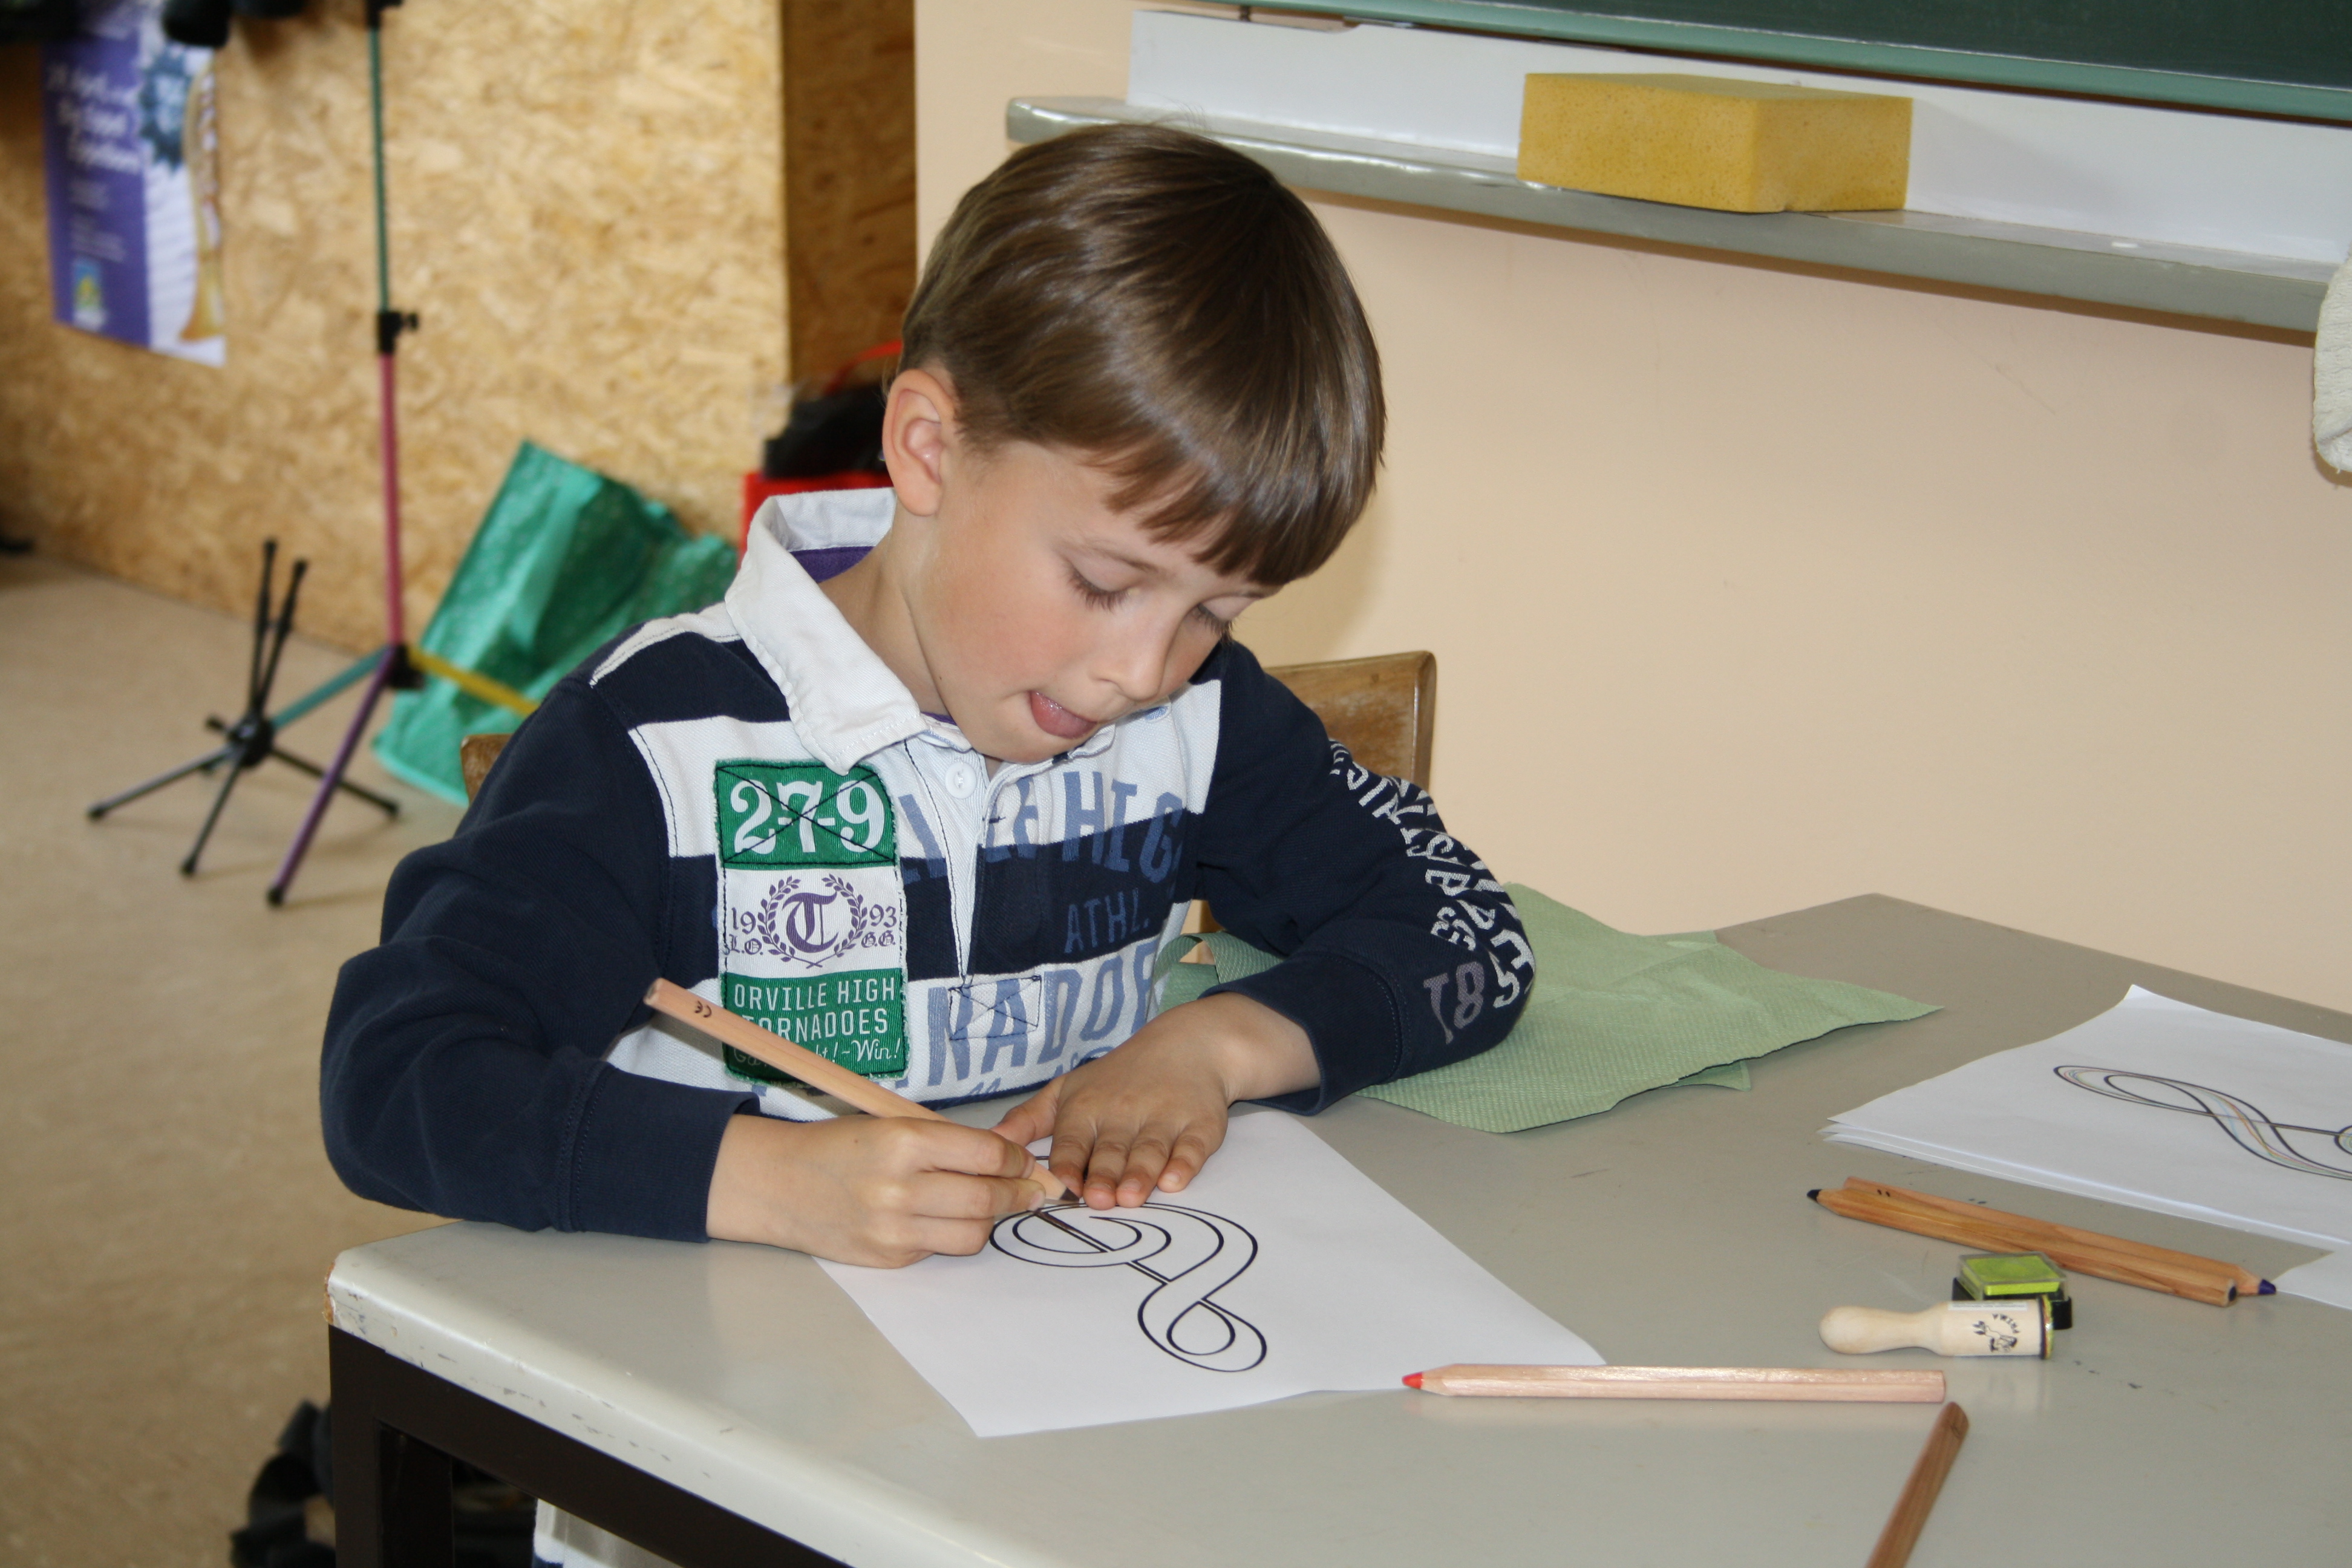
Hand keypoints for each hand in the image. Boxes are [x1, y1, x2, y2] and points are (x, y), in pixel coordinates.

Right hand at [705, 1114, 1045, 1267]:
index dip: (1015, 1159)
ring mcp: (893, 1229)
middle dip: (1019, 1194)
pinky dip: (952, 1233)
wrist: (779, 1183)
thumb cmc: (839, 1145)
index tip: (1023, 1161)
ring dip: (990, 1219)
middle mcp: (899, 1188)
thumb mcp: (893, 1124)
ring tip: (988, 1203)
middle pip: (986, 1199)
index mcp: (903, 1141)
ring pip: (972, 1233)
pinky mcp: (889, 1258)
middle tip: (1031, 1190)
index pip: (986, 1155)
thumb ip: (949, 1143)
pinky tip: (941, 1216)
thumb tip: (1012, 1161)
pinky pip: (941, 1249)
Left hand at [991, 993, 1317, 1208]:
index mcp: (1087, 1107)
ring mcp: (1164, 1119)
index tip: (1062, 1186)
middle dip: (1104, 1175)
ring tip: (1131, 1197)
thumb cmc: (1119, 1077)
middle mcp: (1124, 1113)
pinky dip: (1185, 1163)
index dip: (1068, 1163)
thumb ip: (1029, 1119)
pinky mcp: (1200, 1125)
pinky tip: (1176, 1180)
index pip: (1073, 1140)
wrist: (1188, 1045)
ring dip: (1140, 1174)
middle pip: (1112, 1150)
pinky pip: (1192, 1147)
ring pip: (1149, 1150)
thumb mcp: (1069, 1089)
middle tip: (1098, 1200)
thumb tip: (990, 1143)